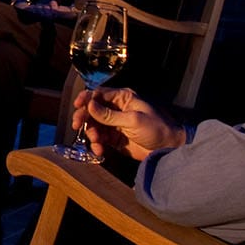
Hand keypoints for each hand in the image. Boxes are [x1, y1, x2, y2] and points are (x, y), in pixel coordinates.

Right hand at [71, 86, 185, 160]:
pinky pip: (99, 139)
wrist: (167, 149)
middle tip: (77, 125)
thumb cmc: (156, 129)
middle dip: (84, 117)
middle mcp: (117, 109)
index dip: (86, 98)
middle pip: (93, 110)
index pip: (100, 94)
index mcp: (123, 99)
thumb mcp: (133, 120)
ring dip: (91, 132)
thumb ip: (110, 115)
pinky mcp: (114, 139)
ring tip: (96, 141)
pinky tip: (100, 150)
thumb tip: (90, 105)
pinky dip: (96, 144)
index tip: (78, 106)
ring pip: (94, 125)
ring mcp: (114, 124)